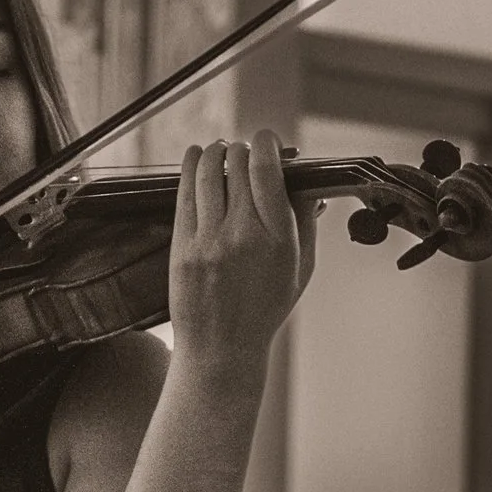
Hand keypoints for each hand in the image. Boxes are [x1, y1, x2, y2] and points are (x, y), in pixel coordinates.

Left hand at [167, 130, 319, 383]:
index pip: (268, 168)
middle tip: (243, 153)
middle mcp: (244, 235)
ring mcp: (210, 241)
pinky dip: (190, 165)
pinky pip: (184, 192)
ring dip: (215, 152)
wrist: (222, 350)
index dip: (265, 143)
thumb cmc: (264, 310)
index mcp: (279, 239)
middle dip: (241, 150)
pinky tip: (196, 158)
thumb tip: (308, 183)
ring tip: (219, 151)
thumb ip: (306, 223)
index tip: (265, 141)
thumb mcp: (299, 270)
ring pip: (207, 171)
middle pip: (238, 163)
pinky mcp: (183, 247)